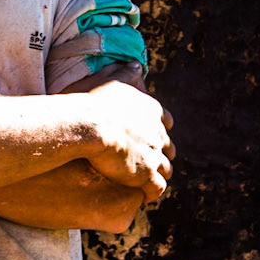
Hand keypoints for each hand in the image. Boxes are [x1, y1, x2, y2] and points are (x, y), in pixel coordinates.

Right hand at [83, 81, 174, 200]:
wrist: (91, 124)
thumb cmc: (94, 102)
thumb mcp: (112, 81)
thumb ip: (126, 74)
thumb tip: (136, 64)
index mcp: (153, 111)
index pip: (166, 122)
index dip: (157, 131)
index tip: (148, 137)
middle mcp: (159, 133)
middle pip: (167, 148)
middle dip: (159, 155)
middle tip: (145, 162)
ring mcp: (155, 155)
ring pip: (165, 170)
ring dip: (156, 175)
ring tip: (143, 182)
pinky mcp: (148, 175)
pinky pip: (157, 189)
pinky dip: (151, 193)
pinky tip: (142, 195)